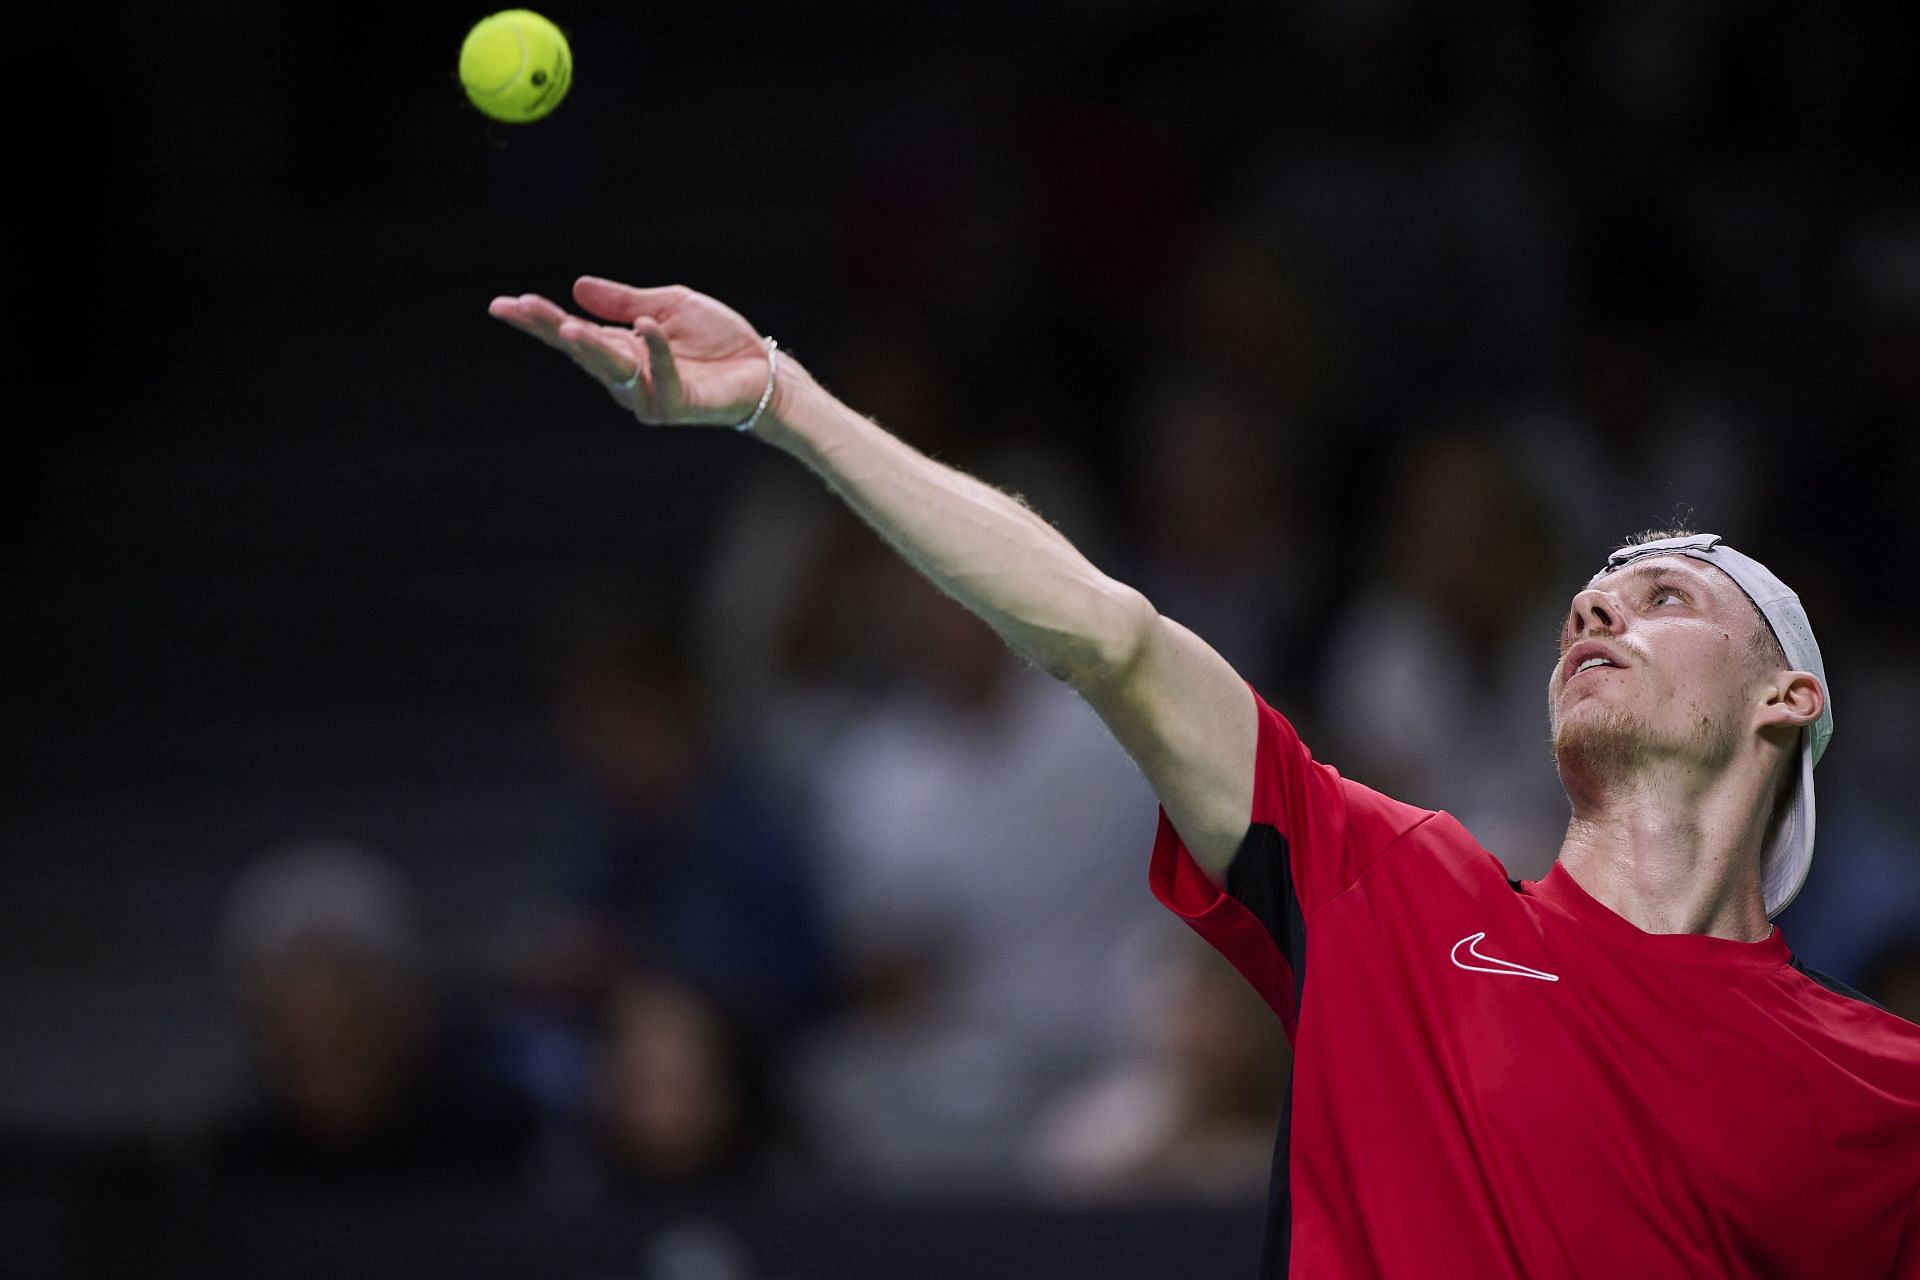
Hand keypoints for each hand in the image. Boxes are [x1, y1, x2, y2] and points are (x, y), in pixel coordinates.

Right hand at [488, 278, 772, 427]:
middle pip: (581, 351)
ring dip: (590, 348)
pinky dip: (656, 352)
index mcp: (621, 348)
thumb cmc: (717, 340)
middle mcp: (627, 376)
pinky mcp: (678, 406)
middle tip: (519, 309)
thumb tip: (576, 287)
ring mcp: (649, 395)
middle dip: (549, 329)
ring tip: (567, 328)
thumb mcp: (667, 306)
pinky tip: (646, 327)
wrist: (761, 369)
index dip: (538, 319)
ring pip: (612, 370)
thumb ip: (625, 301)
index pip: (571, 332)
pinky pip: (662, 379)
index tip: (503, 304)